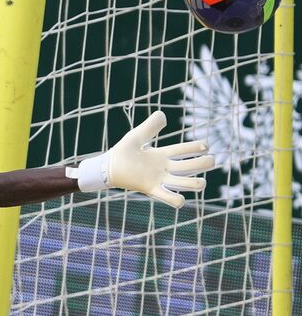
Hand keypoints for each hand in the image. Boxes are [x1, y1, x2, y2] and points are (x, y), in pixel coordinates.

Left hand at [70, 111, 215, 208]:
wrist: (106, 168)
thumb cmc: (121, 153)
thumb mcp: (136, 136)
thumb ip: (149, 126)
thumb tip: (163, 115)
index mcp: (162, 155)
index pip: (186, 150)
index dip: (198, 147)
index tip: (206, 145)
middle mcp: (164, 168)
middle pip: (191, 166)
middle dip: (204, 163)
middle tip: (209, 160)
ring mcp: (159, 179)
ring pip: (185, 183)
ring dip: (196, 184)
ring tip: (200, 182)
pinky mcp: (151, 189)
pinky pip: (168, 197)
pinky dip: (177, 200)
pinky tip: (180, 199)